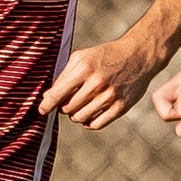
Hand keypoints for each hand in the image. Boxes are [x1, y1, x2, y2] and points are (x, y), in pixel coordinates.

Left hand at [38, 35, 165, 129]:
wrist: (138, 56)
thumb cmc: (105, 55)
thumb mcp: (82, 57)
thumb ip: (64, 76)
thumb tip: (47, 97)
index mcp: (85, 68)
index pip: (58, 94)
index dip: (47, 105)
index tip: (43, 110)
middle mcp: (97, 83)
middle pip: (67, 108)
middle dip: (63, 107)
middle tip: (68, 101)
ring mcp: (110, 96)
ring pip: (79, 118)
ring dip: (75, 115)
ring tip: (79, 106)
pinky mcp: (121, 107)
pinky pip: (96, 124)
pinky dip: (88, 122)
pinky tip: (89, 114)